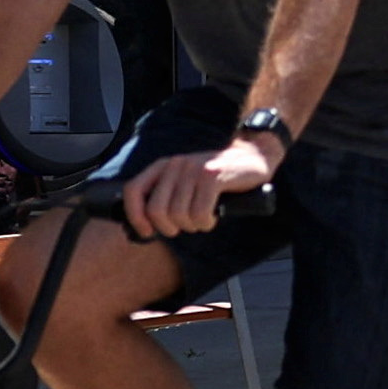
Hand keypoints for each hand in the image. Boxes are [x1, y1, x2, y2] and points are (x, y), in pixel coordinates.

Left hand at [123, 138, 274, 238]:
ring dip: (192, 225)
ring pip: (179, 215)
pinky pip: (199, 213)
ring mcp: (194, 169)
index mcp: (164, 166)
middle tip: (186, 226)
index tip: (147, 232)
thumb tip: (146, 225)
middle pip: (156, 210)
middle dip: (170, 228)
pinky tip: (213, 217)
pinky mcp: (213, 176)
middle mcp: (175, 164)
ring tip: (203, 218)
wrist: (254, 156)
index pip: (133, 191)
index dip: (136, 217)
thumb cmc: (217, 178)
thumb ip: (166, 195)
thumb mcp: (186, 181)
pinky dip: (206, 222)